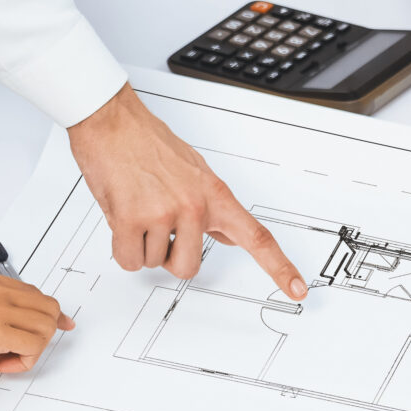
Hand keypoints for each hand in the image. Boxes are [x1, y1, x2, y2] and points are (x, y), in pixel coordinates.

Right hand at [0, 268, 72, 376]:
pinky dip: (25, 361)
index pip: (31, 292)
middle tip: (21, 351)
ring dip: (33, 348)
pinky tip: (3, 364)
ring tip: (7, 359)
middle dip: (41, 333)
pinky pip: (34, 346)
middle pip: (46, 306)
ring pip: (46, 325)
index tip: (56, 325)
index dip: (46, 314)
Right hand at [68, 85, 309, 298]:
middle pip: (188, 268)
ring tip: (137, 206)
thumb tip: (235, 236)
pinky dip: (122, 246)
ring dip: (142, 243)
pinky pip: (129, 259)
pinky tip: (122, 214)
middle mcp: (194, 206)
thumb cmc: (148, 142)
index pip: (256, 237)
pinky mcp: (131, 219)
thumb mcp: (195, 172)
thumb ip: (214, 208)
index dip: (279, 268)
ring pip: (154, 262)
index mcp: (215, 195)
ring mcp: (163, 213)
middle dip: (170, 256)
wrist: (112, 121)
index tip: (297, 290)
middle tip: (158, 225)